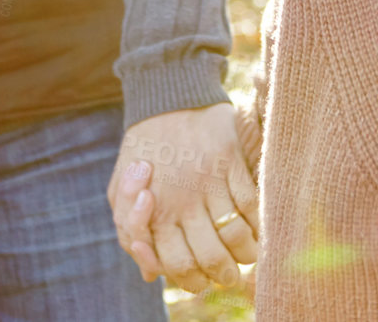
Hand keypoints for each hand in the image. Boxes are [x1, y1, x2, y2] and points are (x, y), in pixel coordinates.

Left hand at [107, 102, 257, 294]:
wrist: (166, 96)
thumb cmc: (142, 149)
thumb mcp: (120, 189)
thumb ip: (130, 231)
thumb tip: (149, 274)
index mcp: (155, 212)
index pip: (179, 266)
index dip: (195, 280)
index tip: (204, 279)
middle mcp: (183, 201)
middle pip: (211, 257)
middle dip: (225, 274)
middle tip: (231, 276)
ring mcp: (208, 181)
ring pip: (235, 235)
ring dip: (246, 253)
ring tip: (248, 255)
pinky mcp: (229, 160)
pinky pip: (251, 204)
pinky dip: (258, 223)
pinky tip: (256, 228)